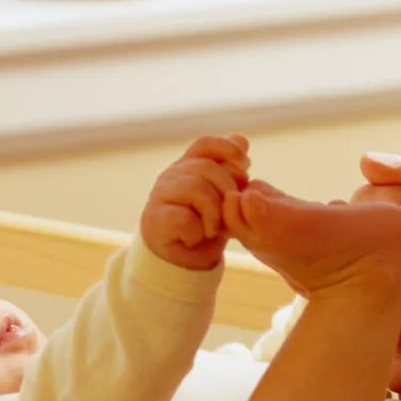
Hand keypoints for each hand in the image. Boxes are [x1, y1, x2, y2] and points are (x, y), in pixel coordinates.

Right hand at [141, 134, 249, 270]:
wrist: (181, 260)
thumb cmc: (203, 224)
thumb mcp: (222, 195)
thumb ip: (229, 169)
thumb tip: (241, 139)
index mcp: (188, 165)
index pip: (206, 144)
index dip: (227, 149)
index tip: (246, 164)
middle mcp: (172, 175)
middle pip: (206, 167)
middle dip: (227, 190)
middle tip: (229, 213)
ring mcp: (160, 195)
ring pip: (196, 189)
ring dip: (213, 213)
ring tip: (213, 229)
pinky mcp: (155, 219)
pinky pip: (184, 217)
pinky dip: (197, 231)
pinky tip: (195, 237)